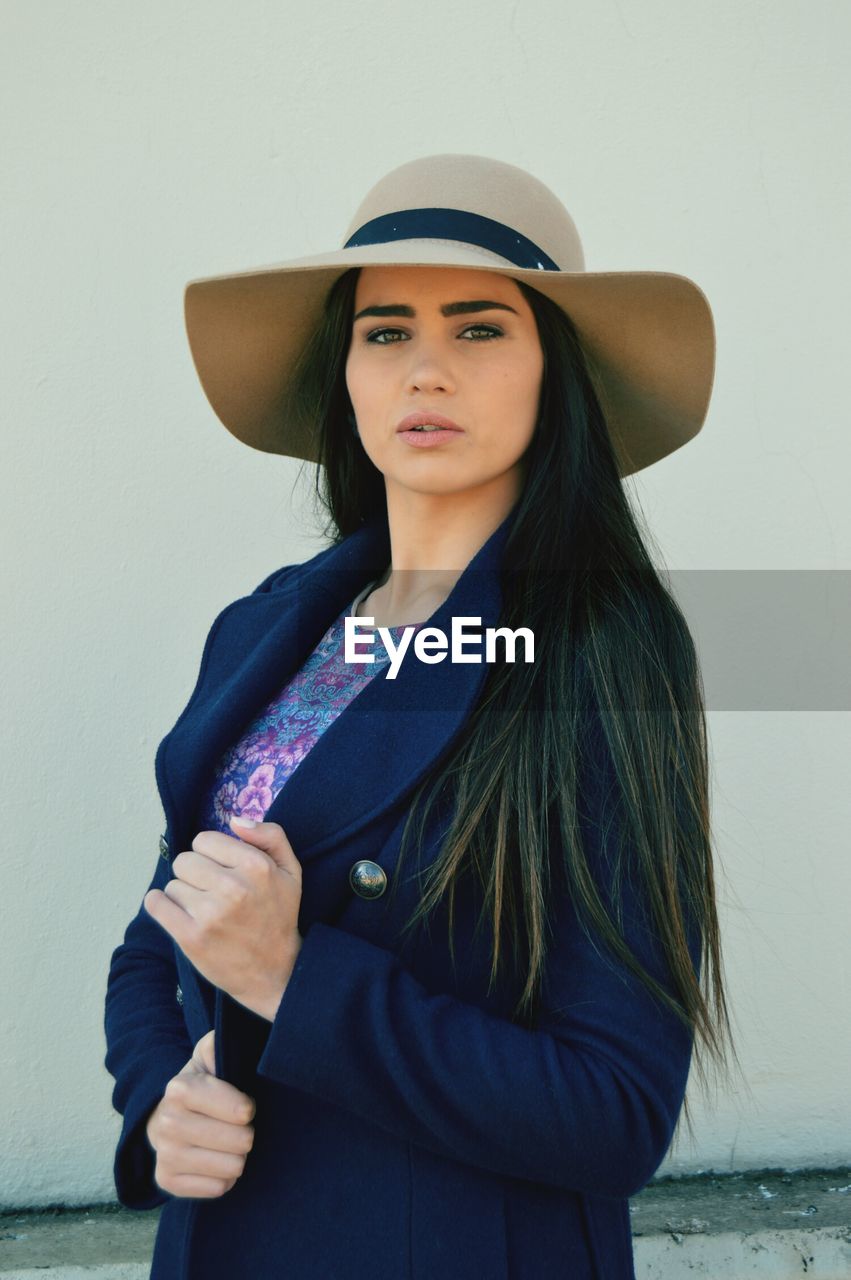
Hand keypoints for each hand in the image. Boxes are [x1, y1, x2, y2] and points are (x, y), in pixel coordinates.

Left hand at [144, 816, 303, 1020]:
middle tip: (212, 892)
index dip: (210, 854)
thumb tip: (234, 820)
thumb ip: (271, 836)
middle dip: (195, 873)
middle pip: (185, 860)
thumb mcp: (290, 871)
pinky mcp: (190, 937)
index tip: (221, 870)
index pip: (204, 840)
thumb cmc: (279, 916)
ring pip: (172, 884)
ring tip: (204, 910)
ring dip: (184, 895)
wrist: (275, 972)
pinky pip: (156, 904)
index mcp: (256, 866)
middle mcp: (233, 887)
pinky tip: (175, 912)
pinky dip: (160, 905)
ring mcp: (210, 914)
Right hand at [145, 1030, 254, 1198]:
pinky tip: (216, 1160)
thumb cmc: (205, 1083)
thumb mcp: (211, 1055)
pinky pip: (218, 1189)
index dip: (249, 1108)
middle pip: (241, 1141)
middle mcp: (167, 1122)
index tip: (245, 1105)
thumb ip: (220, 1045)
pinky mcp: (166, 1181)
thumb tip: (223, 1052)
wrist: (171, 1114)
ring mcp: (164, 1154)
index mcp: (180, 1088)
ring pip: (232, 1168)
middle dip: (247, 1134)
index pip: (242, 1111)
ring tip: (228, 1143)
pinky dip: (224, 1177)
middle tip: (237, 1126)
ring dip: (237, 1157)